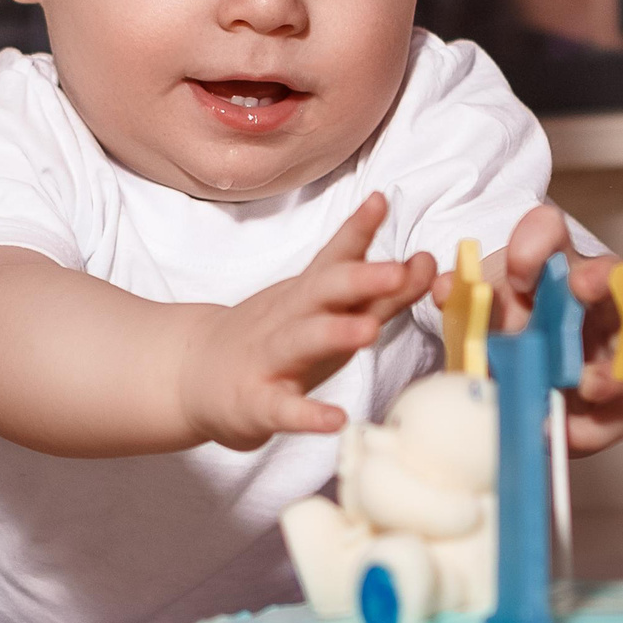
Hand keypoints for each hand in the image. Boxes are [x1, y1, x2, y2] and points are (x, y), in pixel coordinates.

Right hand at [178, 193, 434, 451]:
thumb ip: (375, 287)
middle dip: (359, 279)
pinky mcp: (259, 403)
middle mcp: (290, 319)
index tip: (380, 201)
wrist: (195, 372)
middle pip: (323, 292)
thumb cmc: (274, 338)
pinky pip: (284, 409)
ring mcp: (271, 359)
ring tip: (367, 330)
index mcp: (308, 294)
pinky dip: (308, 415)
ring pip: (302, 341)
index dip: (358, 230)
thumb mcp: (319, 306)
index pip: (335, 256)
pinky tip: (335, 420)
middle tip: (395, 272)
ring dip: (334, 333)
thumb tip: (428, 262)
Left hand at [437, 205, 622, 456]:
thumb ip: (459, 299)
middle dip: (601, 277)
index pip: (548, 231)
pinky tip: (565, 432)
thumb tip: (445, 289)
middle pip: (613, 276)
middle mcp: (591, 299)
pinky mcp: (612, 400)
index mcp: (549, 265)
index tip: (517, 270)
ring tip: (584, 383)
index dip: (536, 243)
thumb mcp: (474, 314)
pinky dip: (593, 425)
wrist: (505, 383)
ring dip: (611, 361)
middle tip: (580, 287)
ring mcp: (609, 347)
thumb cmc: (497, 333)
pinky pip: (616, 412)